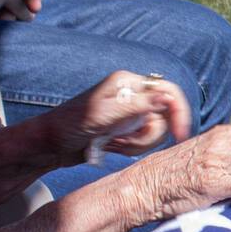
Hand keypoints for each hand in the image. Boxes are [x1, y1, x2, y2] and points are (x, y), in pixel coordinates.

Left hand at [53, 70, 193, 161]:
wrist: (50, 144)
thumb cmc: (69, 125)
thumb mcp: (103, 115)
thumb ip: (137, 106)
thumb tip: (166, 96)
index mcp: (128, 83)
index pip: (168, 91)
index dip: (179, 112)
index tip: (180, 135)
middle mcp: (132, 95)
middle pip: (163, 116)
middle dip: (146, 135)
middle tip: (121, 141)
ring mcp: (129, 113)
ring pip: (154, 132)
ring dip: (136, 144)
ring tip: (112, 144)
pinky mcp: (126, 129)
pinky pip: (143, 142)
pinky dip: (131, 148)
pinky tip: (111, 147)